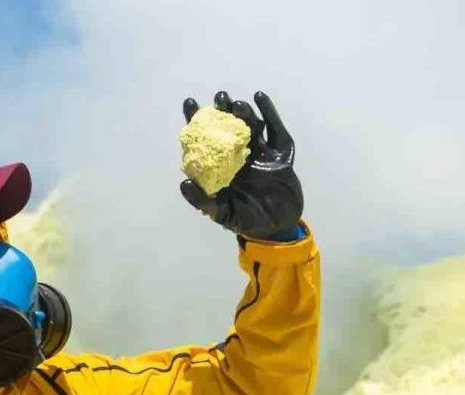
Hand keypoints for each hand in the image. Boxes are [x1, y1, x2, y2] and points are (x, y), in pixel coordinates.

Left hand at [180, 90, 303, 241]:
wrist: (279, 227)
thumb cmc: (247, 221)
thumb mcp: (222, 214)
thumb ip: (203, 201)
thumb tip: (184, 184)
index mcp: (223, 166)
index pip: (207, 139)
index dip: (197, 120)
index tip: (189, 102)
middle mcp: (240, 155)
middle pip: (229, 127)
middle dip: (223, 110)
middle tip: (219, 98)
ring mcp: (261, 153)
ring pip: (251, 126)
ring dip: (244, 112)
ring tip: (237, 104)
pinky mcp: (280, 154)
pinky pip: (276, 130)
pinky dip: (269, 113)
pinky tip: (260, 97)